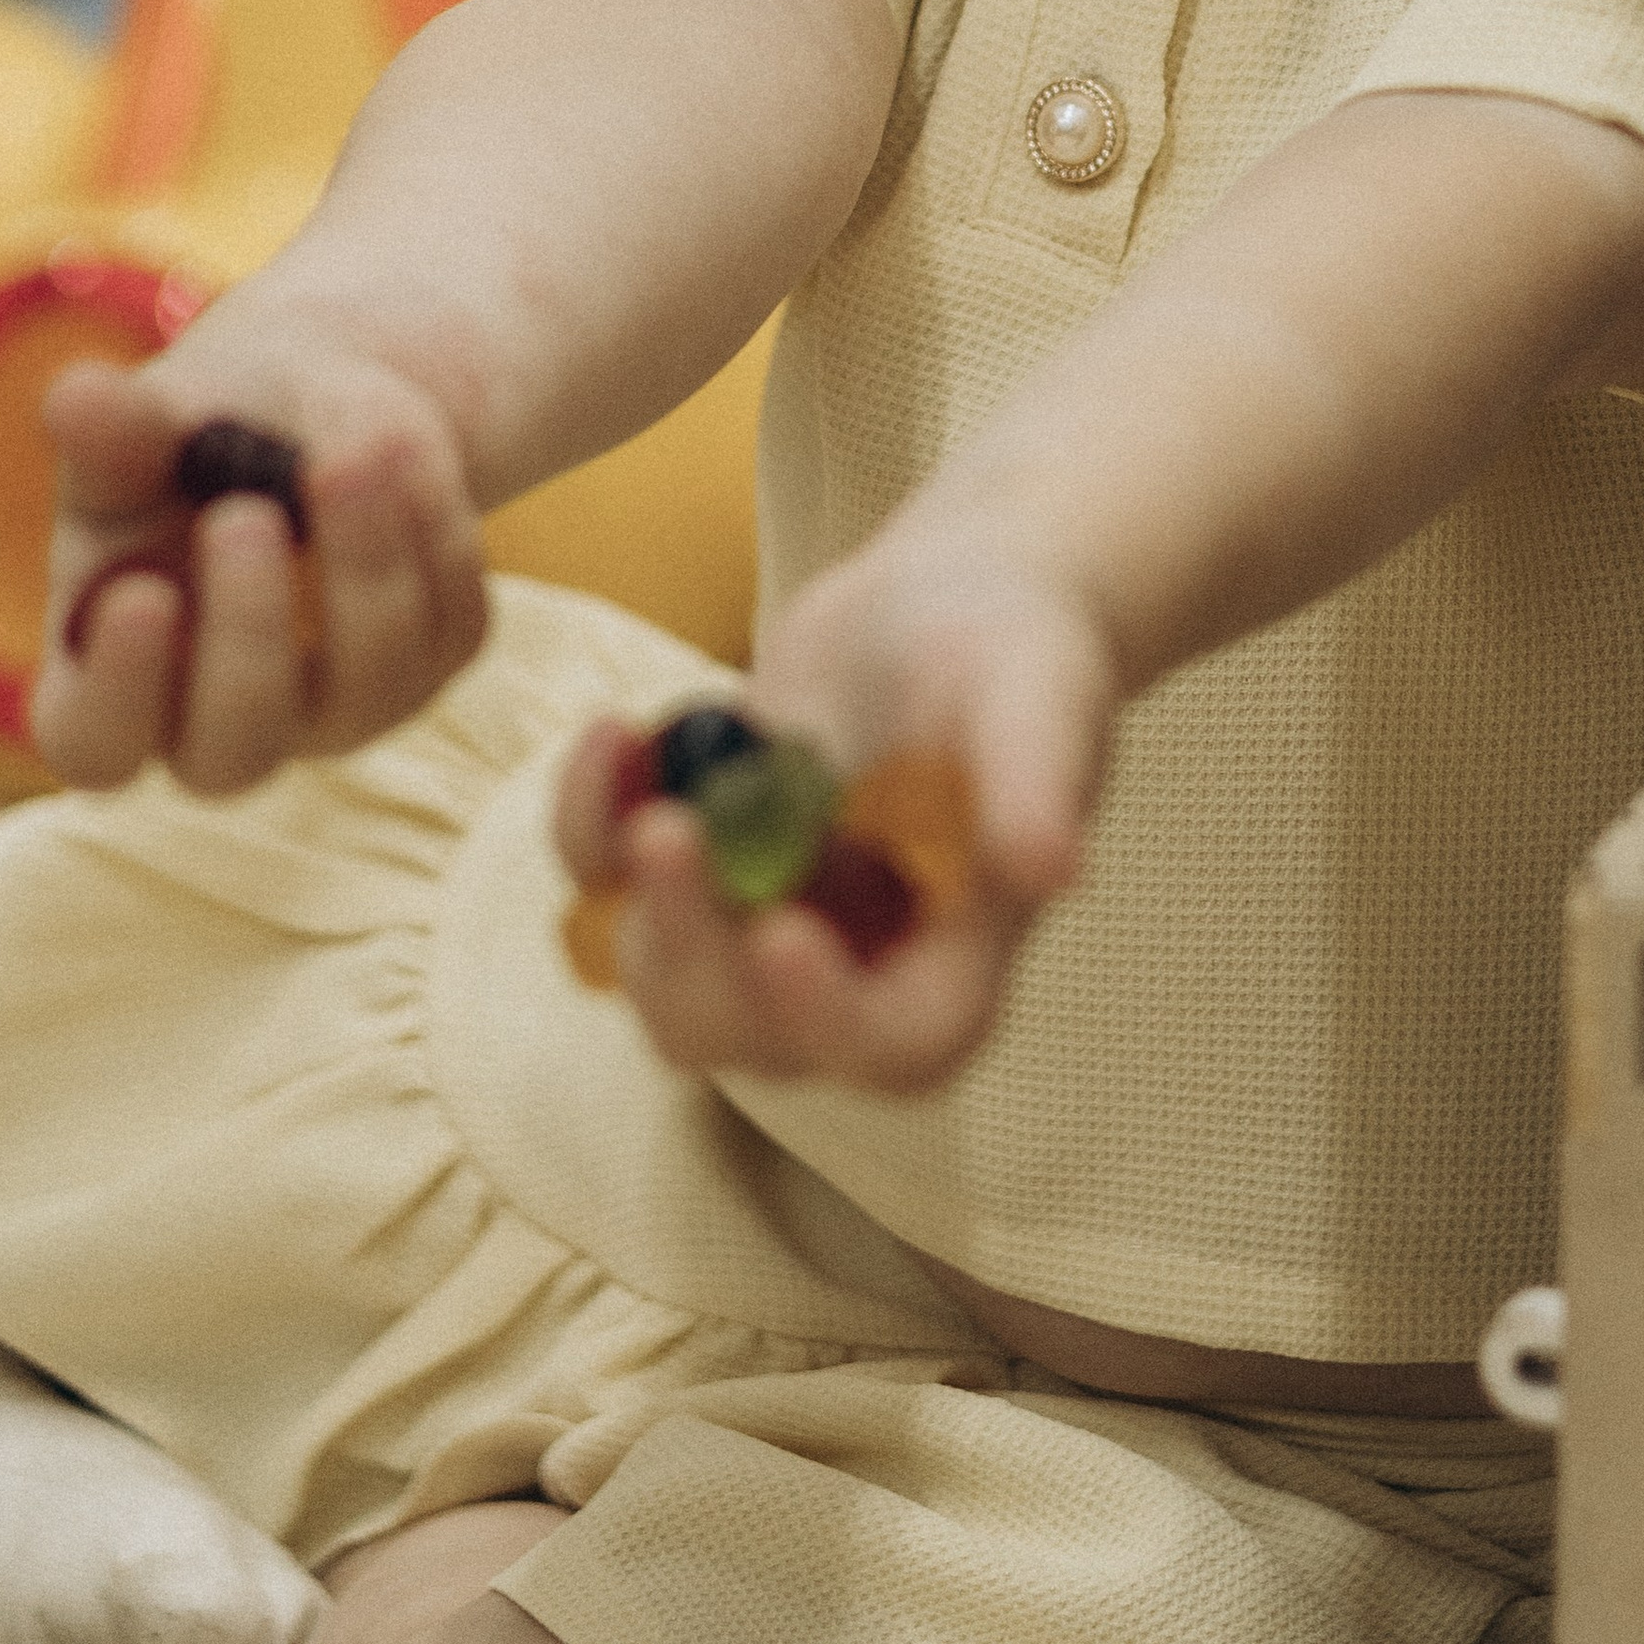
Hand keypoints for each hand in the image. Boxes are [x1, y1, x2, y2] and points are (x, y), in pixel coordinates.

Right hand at [31, 329, 489, 793]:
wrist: (301, 409)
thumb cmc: (187, 439)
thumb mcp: (144, 428)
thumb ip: (110, 431)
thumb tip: (78, 402)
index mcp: (109, 682)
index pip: (94, 747)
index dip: (117, 694)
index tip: (143, 594)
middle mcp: (222, 726)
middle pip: (233, 754)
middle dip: (247, 635)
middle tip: (245, 514)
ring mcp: (332, 712)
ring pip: (368, 688)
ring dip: (366, 564)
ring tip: (354, 451)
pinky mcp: (424, 667)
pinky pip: (449, 630)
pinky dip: (434, 534)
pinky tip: (405, 453)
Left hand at [553, 526, 1115, 1094]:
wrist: (951, 599)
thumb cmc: (1020, 653)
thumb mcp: (1043, 698)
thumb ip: (1042, 781)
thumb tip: (1054, 868)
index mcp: (954, 965)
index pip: (892, 1043)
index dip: (824, 1016)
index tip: (779, 934)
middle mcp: (853, 975)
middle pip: (746, 1033)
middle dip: (691, 951)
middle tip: (667, 832)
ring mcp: (763, 931)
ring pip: (663, 982)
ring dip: (632, 895)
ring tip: (632, 758)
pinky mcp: (700, 870)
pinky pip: (609, 888)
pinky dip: (589, 825)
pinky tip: (614, 733)